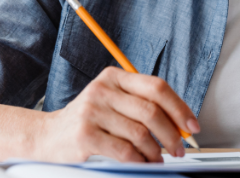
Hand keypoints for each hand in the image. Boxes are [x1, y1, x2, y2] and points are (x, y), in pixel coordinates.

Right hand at [31, 67, 199, 162]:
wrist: (48, 136)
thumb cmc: (88, 121)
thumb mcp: (113, 102)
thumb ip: (142, 105)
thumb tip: (181, 123)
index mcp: (114, 77)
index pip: (157, 87)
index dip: (180, 108)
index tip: (192, 125)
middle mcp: (102, 90)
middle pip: (151, 111)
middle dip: (172, 134)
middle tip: (179, 149)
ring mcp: (92, 111)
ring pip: (140, 133)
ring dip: (155, 151)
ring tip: (157, 158)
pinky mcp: (85, 135)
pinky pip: (125, 150)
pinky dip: (139, 160)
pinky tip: (142, 162)